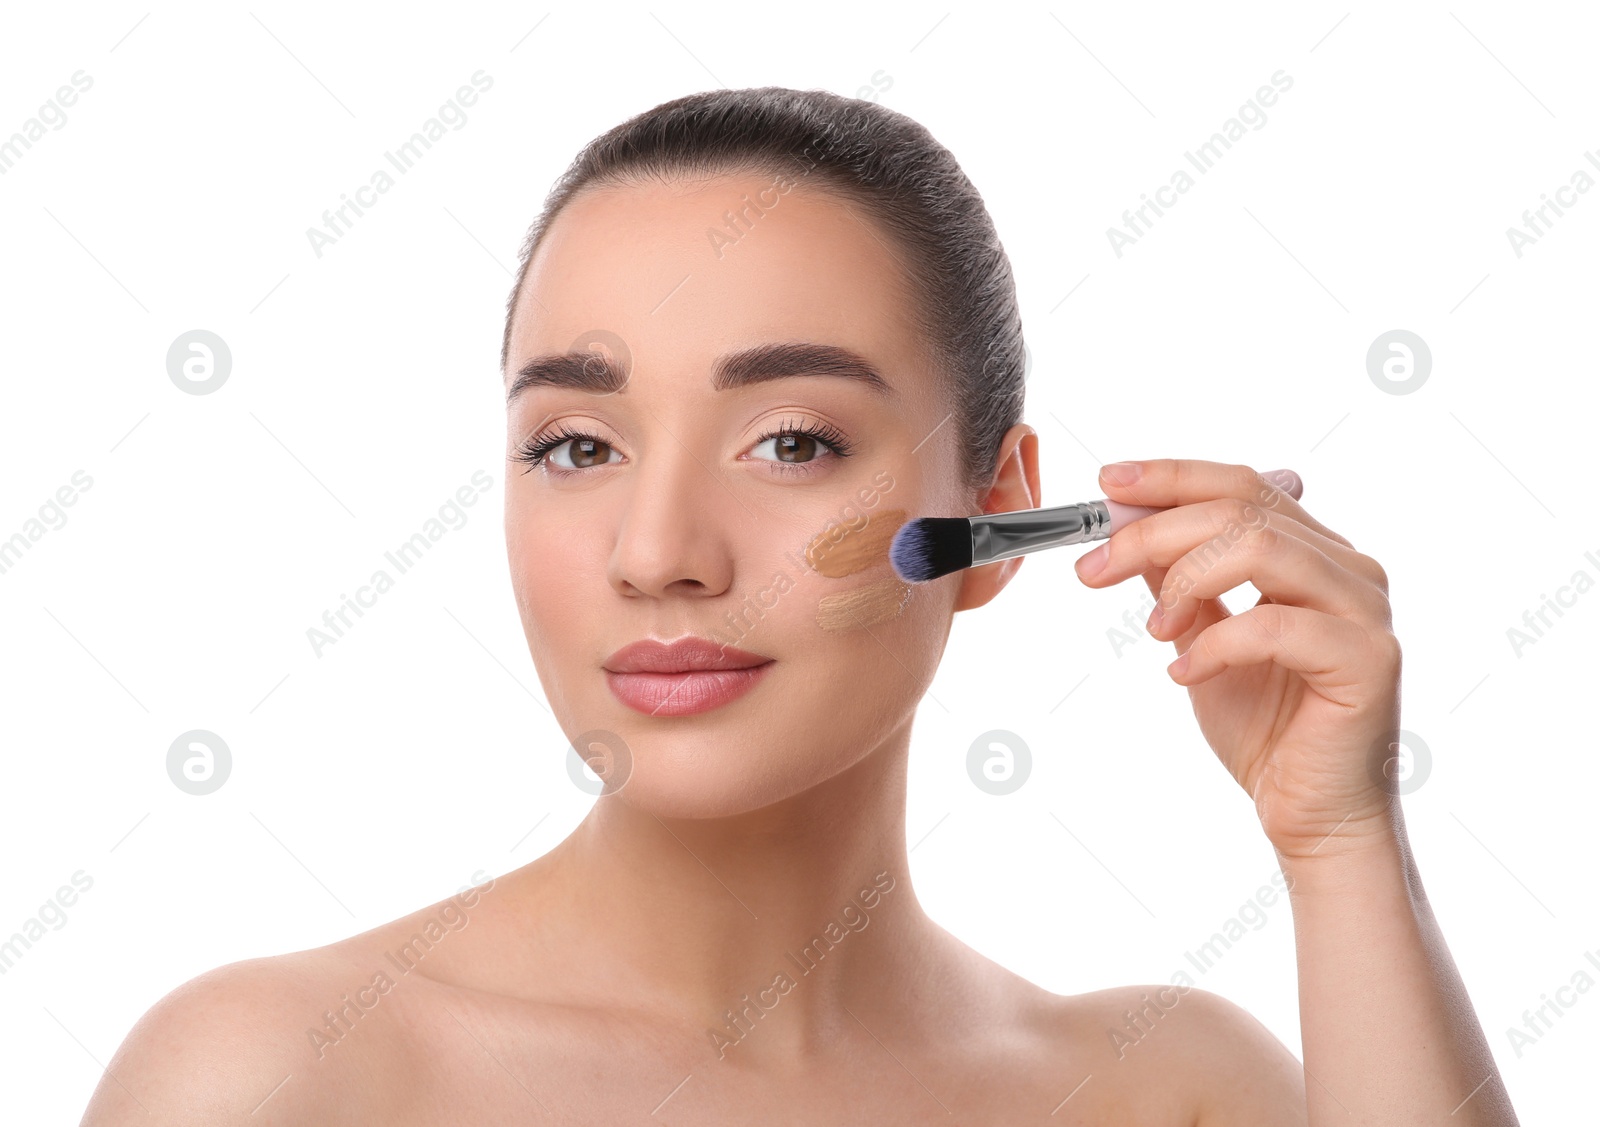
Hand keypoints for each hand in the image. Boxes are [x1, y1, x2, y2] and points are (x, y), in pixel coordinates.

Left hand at [1074, 459, 1402, 860]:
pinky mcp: (1369, 659)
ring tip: (1154, 631)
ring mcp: (1365, 611)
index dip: (1170, 478)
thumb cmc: (1266, 731)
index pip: (1240, 485)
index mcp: (1315, 553)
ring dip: (1185, 581)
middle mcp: (1349, 569)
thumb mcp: (1200, 639)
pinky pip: (1275, 625)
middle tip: (1094, 568)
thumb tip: (1128, 525)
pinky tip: (1184, 674)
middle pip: (1242, 508)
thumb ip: (1178, 581)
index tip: (1105, 485)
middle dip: (1154, 531)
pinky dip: (1214, 645)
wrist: (1312, 816)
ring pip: (1261, 547)